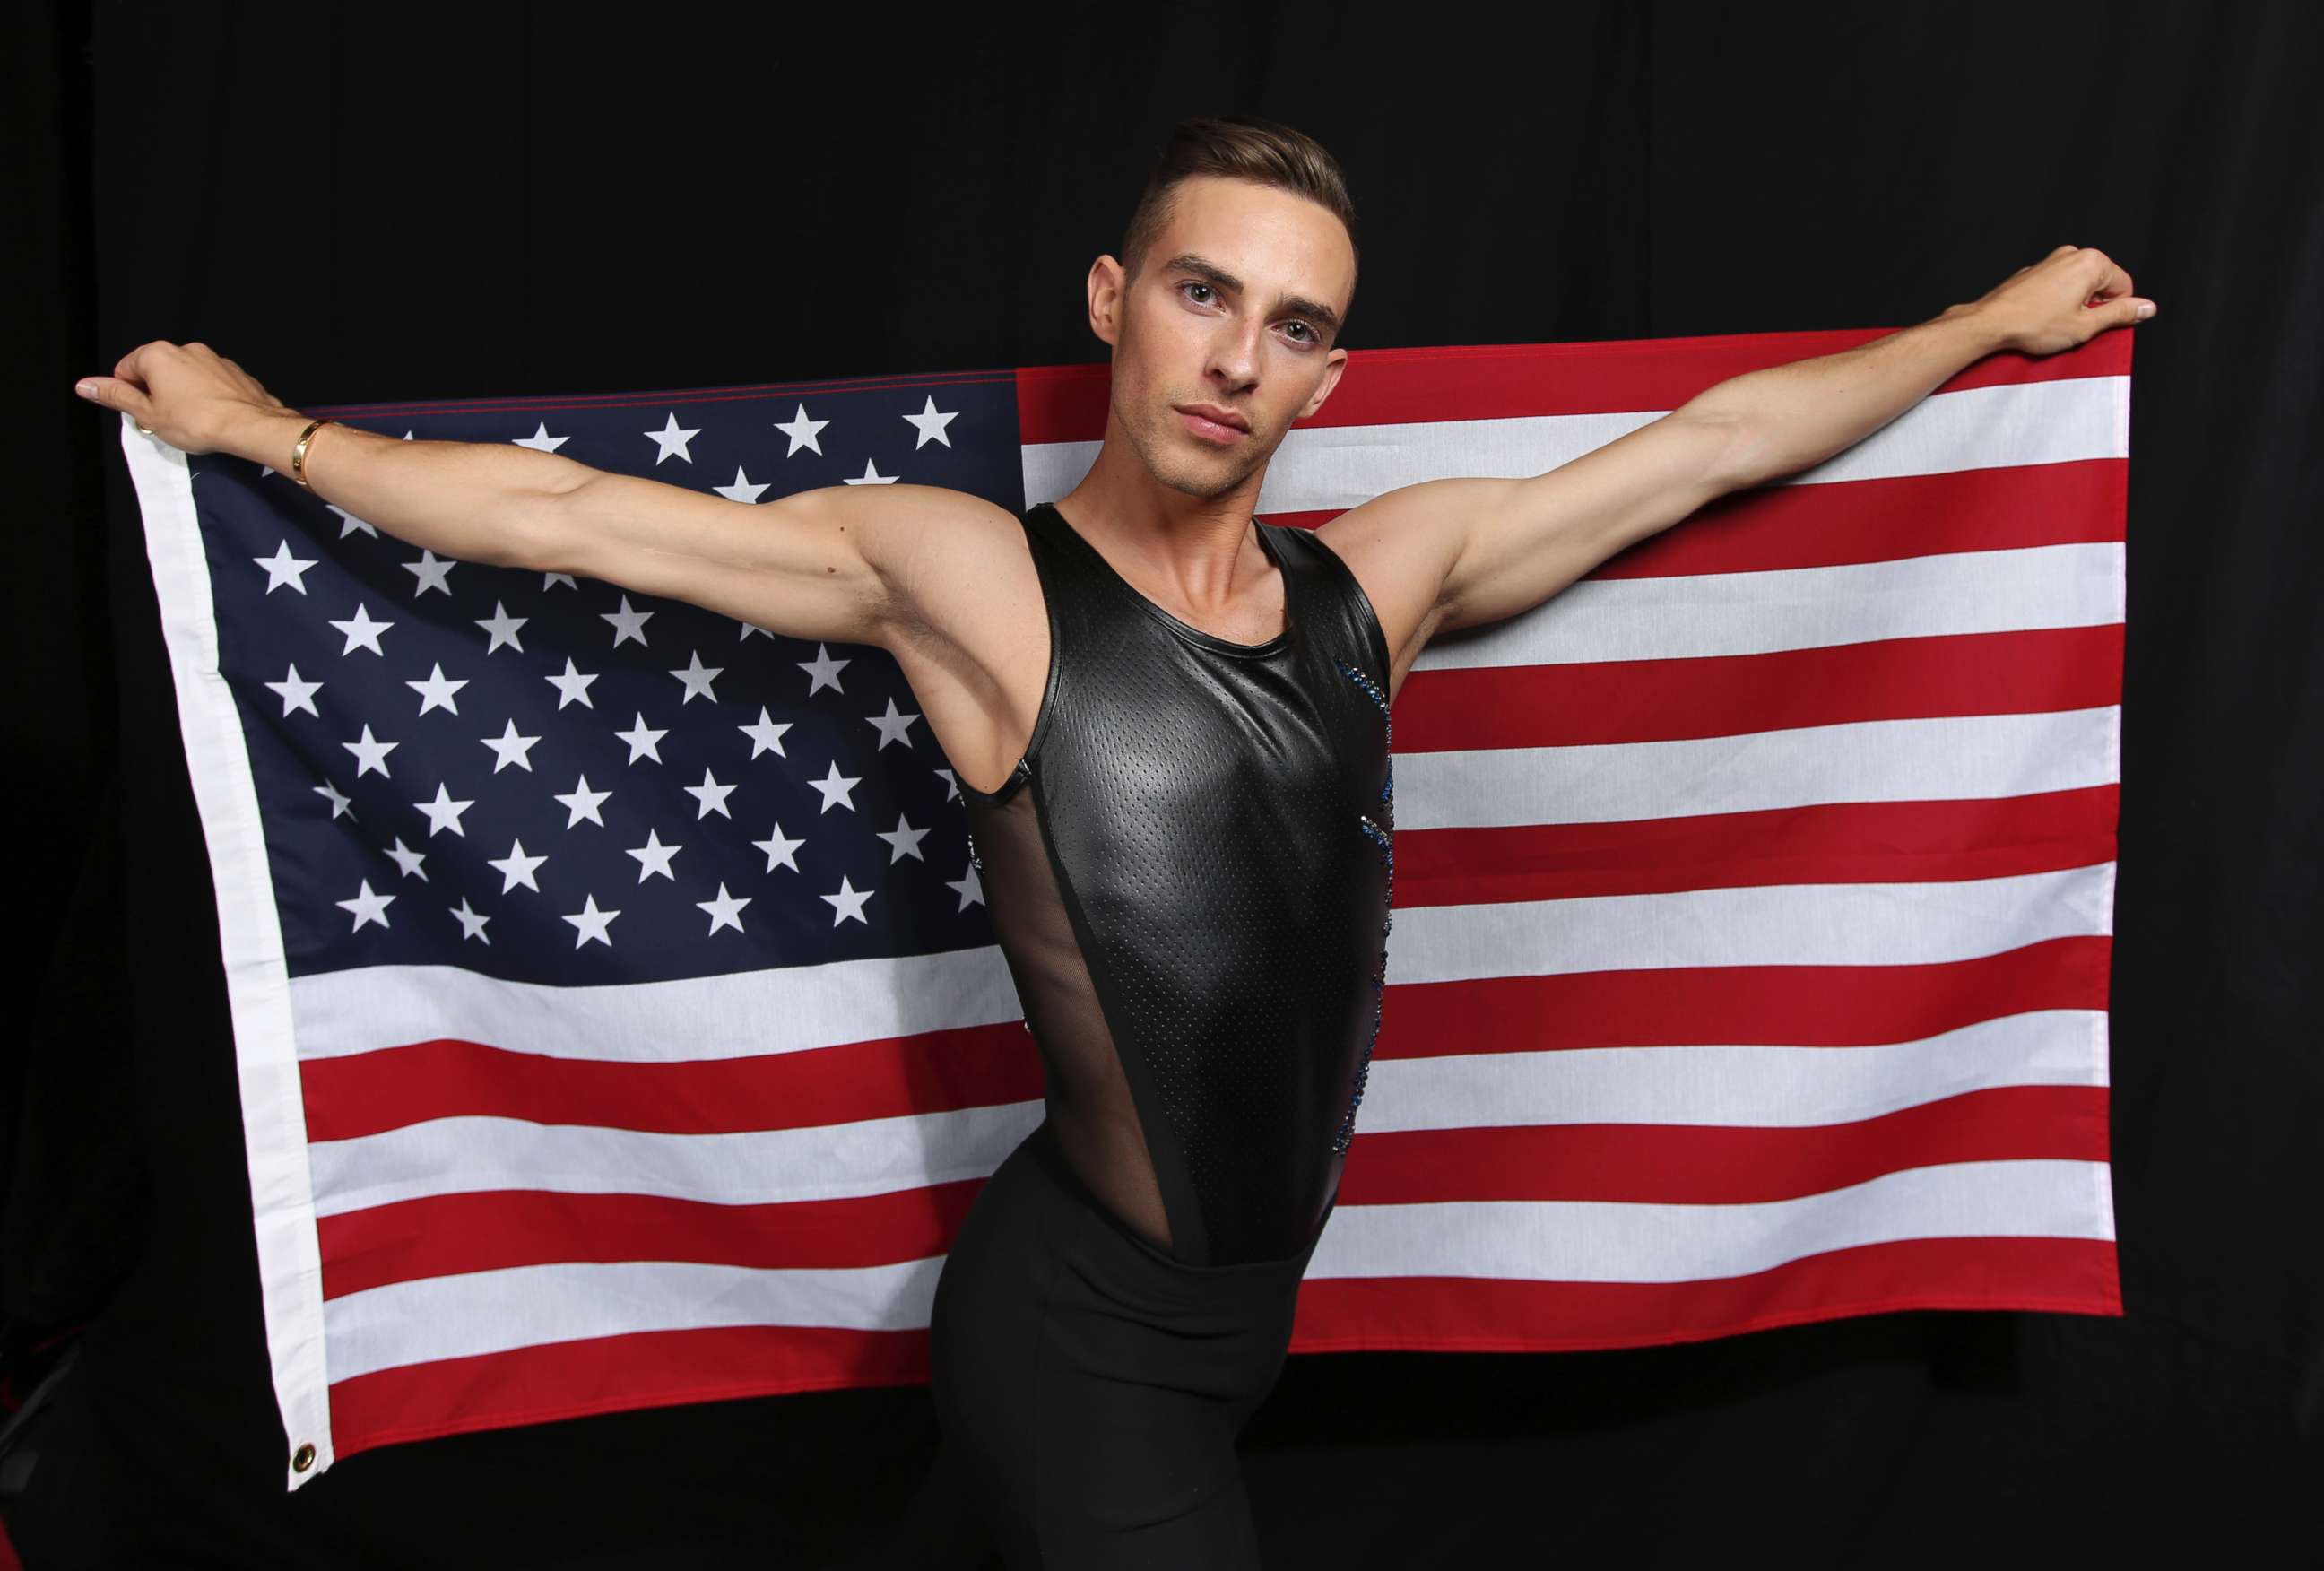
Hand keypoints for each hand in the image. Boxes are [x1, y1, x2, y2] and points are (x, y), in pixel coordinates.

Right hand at [72, 340, 299, 453]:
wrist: (251, 426)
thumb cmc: (196, 422)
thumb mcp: (147, 413)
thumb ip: (115, 396)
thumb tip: (85, 385)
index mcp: (158, 354)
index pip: (126, 369)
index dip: (129, 394)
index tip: (143, 413)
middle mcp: (186, 349)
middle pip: (157, 370)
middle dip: (157, 393)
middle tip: (165, 419)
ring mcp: (214, 358)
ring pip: (186, 376)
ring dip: (182, 394)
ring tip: (191, 420)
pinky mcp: (236, 372)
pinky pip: (211, 382)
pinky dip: (207, 395)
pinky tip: (213, 415)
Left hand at [1958, 245, 2155, 356]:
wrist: (1989, 323)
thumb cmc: (2034, 325)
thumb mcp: (2085, 326)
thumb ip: (2120, 314)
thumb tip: (2147, 308)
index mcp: (2092, 262)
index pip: (2124, 287)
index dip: (2114, 311)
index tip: (2094, 324)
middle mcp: (2072, 254)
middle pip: (2102, 284)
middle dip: (2093, 306)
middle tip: (2072, 325)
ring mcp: (2051, 260)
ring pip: (2079, 286)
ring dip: (2074, 305)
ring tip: (2054, 322)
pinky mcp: (2034, 271)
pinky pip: (2058, 286)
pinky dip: (2056, 301)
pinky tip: (2040, 317)